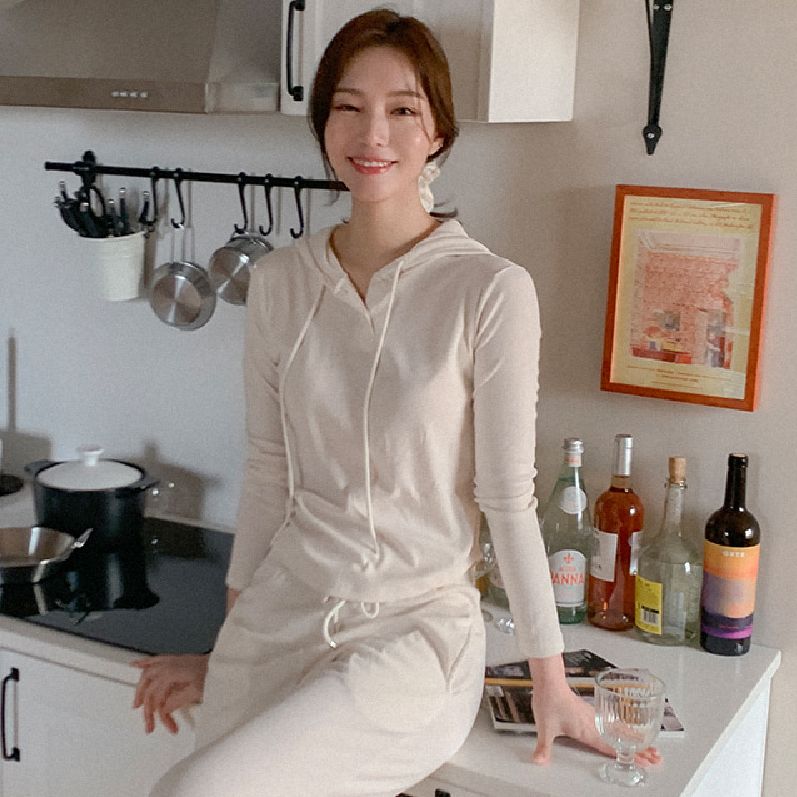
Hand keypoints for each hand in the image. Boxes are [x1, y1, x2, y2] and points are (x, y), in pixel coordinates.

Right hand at [131, 654, 208, 734]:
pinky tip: (134, 665)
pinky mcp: (174, 659)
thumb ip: (176, 701)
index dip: (162, 716)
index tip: (169, 726)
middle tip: (149, 723)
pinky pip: (153, 659)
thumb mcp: (196, 691)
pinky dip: (142, 663)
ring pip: (146, 674)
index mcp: (171, 673)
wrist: (221, 661)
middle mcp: (167, 665)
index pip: (158, 698)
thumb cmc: (212, 673)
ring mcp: (170, 661)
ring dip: (139, 689)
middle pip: (149, 688)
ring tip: (137, 704)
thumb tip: (164, 709)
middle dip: (147, 707)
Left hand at [528, 656, 661, 766]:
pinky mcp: (590, 712)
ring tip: (649, 747)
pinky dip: (623, 730)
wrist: (549, 682)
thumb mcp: (545, 727)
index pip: (612, 747)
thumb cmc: (549, 700)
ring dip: (634, 740)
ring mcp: (593, 717)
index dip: (629, 755)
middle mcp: (594, 723)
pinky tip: (626, 732)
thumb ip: (544, 746)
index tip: (645, 761)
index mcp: (587, 729)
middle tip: (656, 757)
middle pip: (621, 740)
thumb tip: (538, 760)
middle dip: (640, 749)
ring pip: (619, 731)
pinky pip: (612, 723)